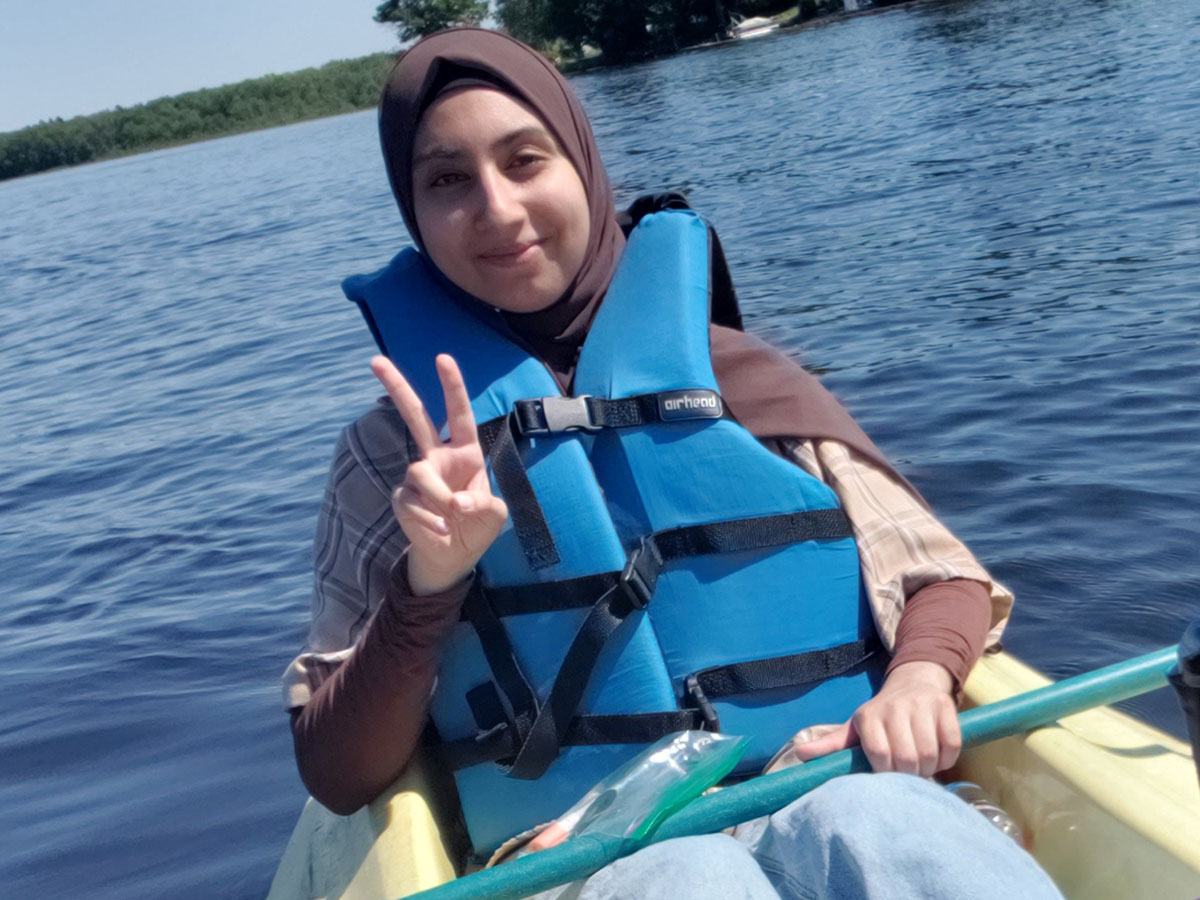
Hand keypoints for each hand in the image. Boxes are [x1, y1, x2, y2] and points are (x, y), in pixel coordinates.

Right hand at [371, 354, 507, 595]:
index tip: (442, 358)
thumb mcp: (494, 515)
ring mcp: (417, 476)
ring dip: (439, 497)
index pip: (458, 413)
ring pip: (419, 472)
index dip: (452, 386)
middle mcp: (437, 457)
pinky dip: (429, 520)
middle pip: (414, 415)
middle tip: (375, 360)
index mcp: (465, 452)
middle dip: (397, 387)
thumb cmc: (477, 527)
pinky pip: (411, 502)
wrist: (454, 556)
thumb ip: (483, 505)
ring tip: (452, 519)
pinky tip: (440, 531)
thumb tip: (456, 501)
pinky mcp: (402, 498)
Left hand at [790, 661, 960, 776]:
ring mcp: (921, 705)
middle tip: (908, 774)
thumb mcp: (854, 728)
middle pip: (907, 758)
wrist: (912, 683)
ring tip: (922, 765)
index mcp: (868, 716)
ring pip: (930, 753)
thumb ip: (831, 744)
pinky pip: (952, 744)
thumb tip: (799, 753)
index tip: (887, 775)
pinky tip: (938, 755)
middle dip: (910, 774)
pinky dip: (947, 758)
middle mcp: (894, 707)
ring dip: (929, 768)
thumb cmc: (881, 716)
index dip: (886, 772)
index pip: (879, 754)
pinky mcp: (945, 706)